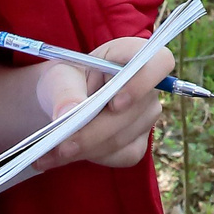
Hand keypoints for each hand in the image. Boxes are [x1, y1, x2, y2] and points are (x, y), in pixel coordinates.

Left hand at [29, 37, 171, 172]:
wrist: (60, 102)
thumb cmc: (64, 80)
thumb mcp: (59, 77)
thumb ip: (65, 91)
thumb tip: (68, 113)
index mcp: (133, 55)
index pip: (160, 62)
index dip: (143, 83)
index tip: (114, 103)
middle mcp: (148, 87)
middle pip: (136, 111)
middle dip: (96, 131)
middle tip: (62, 144)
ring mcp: (146, 116)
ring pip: (125, 138)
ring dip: (88, 148)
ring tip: (52, 152)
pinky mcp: (138, 142)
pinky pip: (122, 155)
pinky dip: (93, 158)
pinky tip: (69, 155)